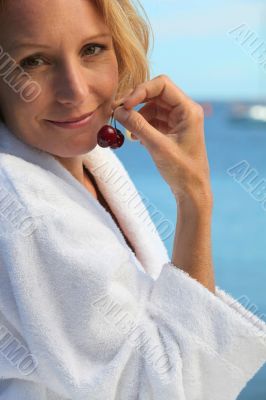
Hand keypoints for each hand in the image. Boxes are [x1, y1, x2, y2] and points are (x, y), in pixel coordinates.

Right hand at [112, 75, 212, 207]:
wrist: (192, 190)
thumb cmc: (182, 170)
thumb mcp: (157, 146)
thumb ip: (138, 126)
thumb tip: (118, 111)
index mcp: (188, 110)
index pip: (162, 85)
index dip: (141, 90)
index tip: (125, 104)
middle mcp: (184, 111)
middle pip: (155, 94)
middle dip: (136, 102)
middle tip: (117, 112)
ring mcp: (177, 121)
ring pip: (151, 108)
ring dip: (137, 116)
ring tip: (128, 131)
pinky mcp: (171, 131)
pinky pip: (152, 121)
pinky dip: (141, 126)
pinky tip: (135, 138)